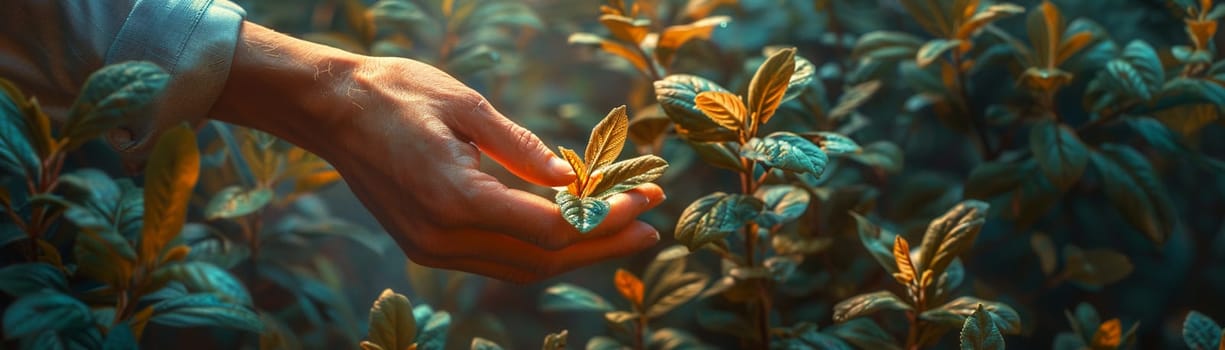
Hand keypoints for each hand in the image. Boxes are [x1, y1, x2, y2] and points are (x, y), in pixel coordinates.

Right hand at [210, 22, 664, 282]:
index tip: (646, 197)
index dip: (606, 217)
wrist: (329, 109)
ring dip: (576, 252)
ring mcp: (433, 248)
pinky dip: (538, 249)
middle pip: (544, 258)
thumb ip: (524, 149)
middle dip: (604, 244)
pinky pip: (496, 261)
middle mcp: (444, 236)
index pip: (553, 226)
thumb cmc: (397, 93)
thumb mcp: (467, 106)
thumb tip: (575, 178)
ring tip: (622, 232)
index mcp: (456, 197)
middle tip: (652, 227)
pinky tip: (568, 231)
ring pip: (522, 267)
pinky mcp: (426, 247)